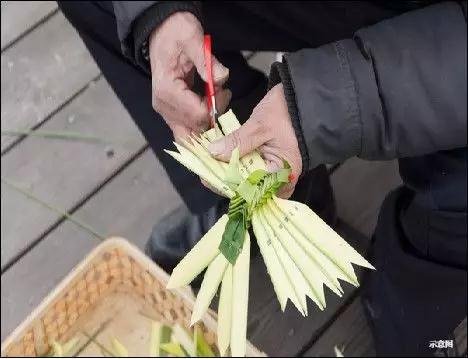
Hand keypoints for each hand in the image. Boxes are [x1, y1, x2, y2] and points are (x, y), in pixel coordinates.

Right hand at [149, 12, 230, 140]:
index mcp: (167, 90)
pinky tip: (210, 106)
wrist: (163, 31)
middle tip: (220, 95)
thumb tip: (221, 78)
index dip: (216, 107)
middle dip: (213, 117)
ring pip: (190, 135)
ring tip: (214, 97)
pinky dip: (202, 124)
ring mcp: (166, 111)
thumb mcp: (193, 39)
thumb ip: (207, 61)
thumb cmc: (177, 33)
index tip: (224, 91)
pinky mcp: (171, 112)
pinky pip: (187, 130)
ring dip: (208, 122)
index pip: (198, 115)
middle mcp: (163, 106)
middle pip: (194, 130)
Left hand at [208, 84, 301, 197]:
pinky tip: (222, 159)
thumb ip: (237, 142)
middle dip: (226, 180)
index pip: (252, 191)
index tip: (208, 178)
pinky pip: (251, 170)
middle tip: (205, 170)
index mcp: (283, 175)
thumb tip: (213, 153)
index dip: (228, 186)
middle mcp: (281, 180)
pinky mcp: (270, 165)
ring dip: (229, 173)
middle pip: (248, 189)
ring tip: (210, 164)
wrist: (303, 99)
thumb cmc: (287, 112)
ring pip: (247, 181)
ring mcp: (275, 173)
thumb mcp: (260, 126)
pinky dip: (237, 165)